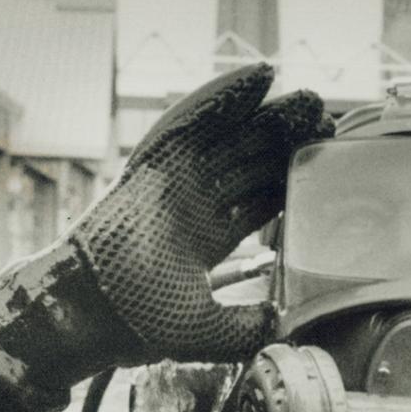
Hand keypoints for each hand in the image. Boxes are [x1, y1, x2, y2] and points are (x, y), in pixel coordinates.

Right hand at [0, 64, 332, 373]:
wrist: (86, 312)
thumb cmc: (134, 323)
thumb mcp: (204, 332)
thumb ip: (243, 328)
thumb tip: (278, 320)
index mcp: (203, 237)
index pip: (255, 199)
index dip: (288, 179)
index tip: (322, 163)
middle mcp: (190, 204)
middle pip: (247, 161)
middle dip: (284, 141)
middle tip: (324, 120)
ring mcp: (170, 182)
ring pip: (226, 137)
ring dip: (265, 115)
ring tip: (307, 98)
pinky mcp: (151, 165)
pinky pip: (190, 122)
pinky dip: (222, 98)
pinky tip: (257, 79)